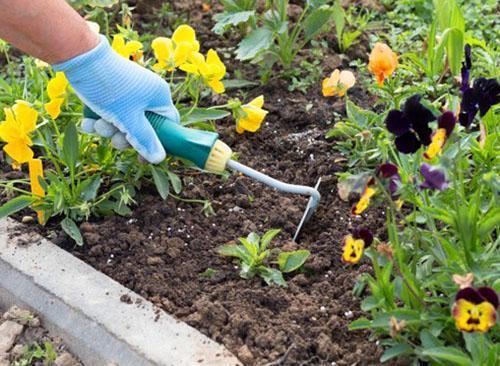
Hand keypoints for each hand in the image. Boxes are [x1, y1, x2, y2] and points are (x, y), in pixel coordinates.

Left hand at [52, 35, 179, 163]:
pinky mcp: (111, 90)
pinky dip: (99, 119)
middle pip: (142, 127)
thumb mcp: (128, 120)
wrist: (79, 58)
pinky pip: (110, 112)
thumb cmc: (110, 88)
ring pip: (123, 121)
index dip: (157, 143)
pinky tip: (87, 121)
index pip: (168, 125)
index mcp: (159, 97)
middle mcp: (147, 93)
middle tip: (113, 138)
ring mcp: (129, 91)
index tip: (142, 156)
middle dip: (124, 136)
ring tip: (96, 124)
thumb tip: (159, 159)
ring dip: (108, 129)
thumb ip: (144, 141)